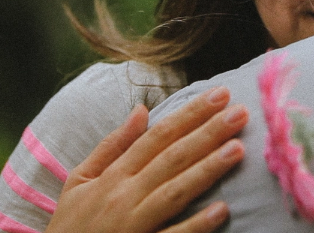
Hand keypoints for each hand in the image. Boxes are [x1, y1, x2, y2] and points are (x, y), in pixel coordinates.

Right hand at [47, 87, 247, 232]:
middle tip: (242, 111)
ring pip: (175, 191)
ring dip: (207, 170)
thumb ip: (112, 146)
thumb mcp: (80, 180)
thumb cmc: (72, 225)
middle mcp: (124, 196)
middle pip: (173, 157)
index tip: (220, 94)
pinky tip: (222, 210)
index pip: (158, 136)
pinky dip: (195, 225)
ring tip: (238, 149)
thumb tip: (141, 109)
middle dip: (208, 132)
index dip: (190, 113)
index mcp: (113, 175)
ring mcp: (134, 225)